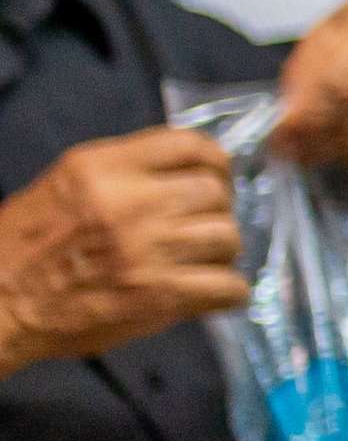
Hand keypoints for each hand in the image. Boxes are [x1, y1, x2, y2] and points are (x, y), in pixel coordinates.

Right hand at [0, 129, 245, 369]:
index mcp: (102, 167)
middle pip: (215, 192)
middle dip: (217, 210)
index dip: (214, 163)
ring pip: (228, 237)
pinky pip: (228, 286)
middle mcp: (131, 202)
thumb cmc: (26, 247)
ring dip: (222, 252)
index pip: (189, 144)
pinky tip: (209, 293)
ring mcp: (148, 250)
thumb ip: (124, 173)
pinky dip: (227, 292)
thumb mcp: (66, 186)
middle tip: (203, 228)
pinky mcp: (158, 296)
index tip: (214, 179)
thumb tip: (188, 173)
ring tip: (202, 262)